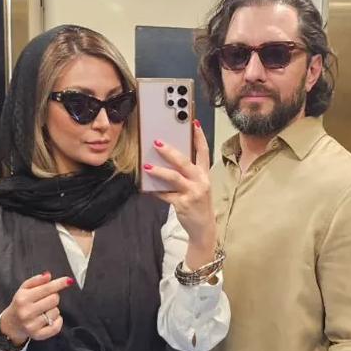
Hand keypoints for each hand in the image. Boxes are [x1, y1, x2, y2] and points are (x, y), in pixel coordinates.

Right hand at [0, 271, 72, 345]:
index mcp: (23, 299)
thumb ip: (36, 280)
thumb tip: (48, 275)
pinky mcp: (37, 335)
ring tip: (44, 310)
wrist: (11, 324)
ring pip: (56, 312)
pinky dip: (58, 321)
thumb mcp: (24, 289)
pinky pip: (56, 327)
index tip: (68, 280)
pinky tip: (51, 319)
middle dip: (53, 297)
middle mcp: (27, 312)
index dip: (59, 283)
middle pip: (54, 299)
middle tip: (45, 299)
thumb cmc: (21, 303)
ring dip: (53, 309)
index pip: (47, 288)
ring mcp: (32, 325)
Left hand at [144, 120, 215, 250]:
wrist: (203, 228)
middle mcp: (201, 181)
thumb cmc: (198, 202)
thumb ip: (186, 173)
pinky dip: (156, 190)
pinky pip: (166, 194)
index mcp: (204, 174)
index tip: (193, 123)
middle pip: (185, 162)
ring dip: (159, 171)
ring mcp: (193, 193)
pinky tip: (148, 187)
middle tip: (157, 142)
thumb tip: (165, 159)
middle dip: (170, 151)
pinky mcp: (183, 204)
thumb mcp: (197, 186)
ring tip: (146, 166)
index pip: (203, 151)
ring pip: (174, 177)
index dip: (199, 136)